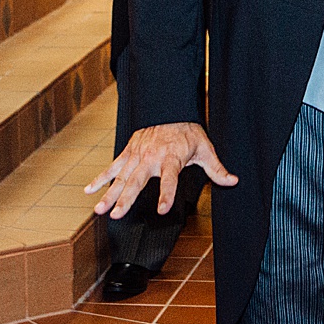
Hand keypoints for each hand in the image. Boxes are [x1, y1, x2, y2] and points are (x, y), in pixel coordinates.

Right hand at [85, 123, 236, 219]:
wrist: (170, 108)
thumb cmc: (187, 132)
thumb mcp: (205, 149)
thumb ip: (216, 168)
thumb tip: (233, 181)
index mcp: (171, 158)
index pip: (170, 180)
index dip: (166, 195)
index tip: (162, 210)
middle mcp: (152, 157)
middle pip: (137, 181)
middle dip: (126, 198)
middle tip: (117, 215)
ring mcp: (137, 155)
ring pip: (121, 177)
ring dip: (110, 194)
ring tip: (99, 210)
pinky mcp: (129, 152)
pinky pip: (113, 167)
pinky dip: (100, 178)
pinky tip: (89, 190)